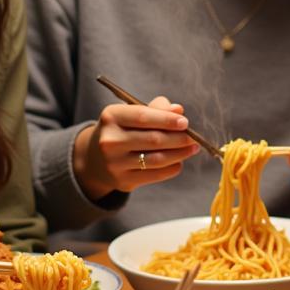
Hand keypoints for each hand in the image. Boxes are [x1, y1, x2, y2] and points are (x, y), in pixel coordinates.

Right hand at [73, 96, 199, 200]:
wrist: (95, 159)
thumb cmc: (121, 130)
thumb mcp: (131, 114)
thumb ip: (155, 109)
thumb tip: (178, 110)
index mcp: (111, 117)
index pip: (143, 116)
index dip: (167, 119)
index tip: (185, 123)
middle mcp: (110, 140)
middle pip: (153, 139)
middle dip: (179, 138)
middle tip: (194, 138)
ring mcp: (115, 163)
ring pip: (157, 159)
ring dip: (179, 154)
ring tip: (192, 149)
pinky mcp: (123, 180)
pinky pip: (155, 175)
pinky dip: (171, 168)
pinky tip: (179, 162)